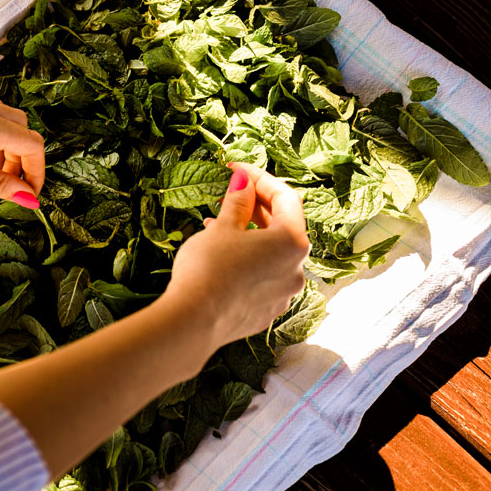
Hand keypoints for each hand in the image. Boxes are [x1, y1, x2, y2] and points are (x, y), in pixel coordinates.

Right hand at [161, 162, 309, 347]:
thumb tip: (244, 181)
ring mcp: (283, 293)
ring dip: (249, 234)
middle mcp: (296, 269)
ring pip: (271, 253)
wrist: (194, 320)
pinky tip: (221, 255)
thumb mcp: (223, 227)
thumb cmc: (210, 268)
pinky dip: (247, 260)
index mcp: (292, 242)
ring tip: (217, 224)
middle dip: (255, 207)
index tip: (236, 169)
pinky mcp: (267, 310)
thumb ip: (238, 201)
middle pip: (283, 226)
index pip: (285, 198)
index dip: (259, 178)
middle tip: (228, 193)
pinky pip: (262, 276)